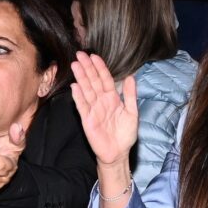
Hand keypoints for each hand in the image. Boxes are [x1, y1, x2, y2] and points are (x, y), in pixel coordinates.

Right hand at [68, 52, 138, 167]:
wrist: (118, 153)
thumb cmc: (125, 134)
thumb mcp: (132, 112)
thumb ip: (130, 95)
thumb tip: (131, 77)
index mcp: (112, 98)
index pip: (105, 79)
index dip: (100, 68)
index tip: (94, 56)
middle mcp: (101, 102)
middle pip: (93, 82)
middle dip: (87, 68)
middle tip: (80, 54)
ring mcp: (93, 110)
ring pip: (86, 90)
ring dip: (81, 78)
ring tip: (75, 65)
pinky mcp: (87, 120)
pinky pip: (82, 106)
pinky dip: (78, 97)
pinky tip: (75, 86)